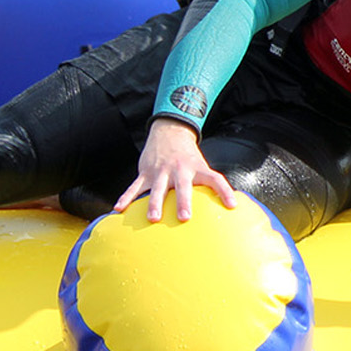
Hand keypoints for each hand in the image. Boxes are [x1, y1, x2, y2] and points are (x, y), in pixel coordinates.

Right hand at [113, 118, 238, 221]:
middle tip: (184, 218)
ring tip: (153, 218)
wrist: (170, 133)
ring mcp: (161, 171)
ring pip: (158, 188)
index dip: (225, 191)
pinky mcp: (146, 172)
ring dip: (155, 204)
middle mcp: (180, 170)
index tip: (232, 205)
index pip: (216, 179)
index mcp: (198, 169)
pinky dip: (126, 198)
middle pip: (183, 187)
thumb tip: (230, 206)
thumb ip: (209, 184)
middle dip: (183, 202)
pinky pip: (134, 187)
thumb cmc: (189, 158)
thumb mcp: (202, 166)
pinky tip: (118, 210)